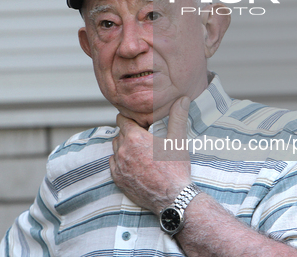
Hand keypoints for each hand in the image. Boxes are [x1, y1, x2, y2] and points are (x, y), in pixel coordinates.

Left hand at [110, 96, 191, 214]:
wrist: (173, 198)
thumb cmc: (176, 169)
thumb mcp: (178, 141)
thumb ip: (177, 117)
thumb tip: (182, 99)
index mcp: (134, 137)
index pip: (122, 119)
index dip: (132, 120)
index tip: (141, 124)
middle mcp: (123, 150)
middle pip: (120, 134)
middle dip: (129, 133)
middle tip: (144, 138)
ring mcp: (118, 166)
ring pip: (115, 149)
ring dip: (124, 147)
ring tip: (140, 151)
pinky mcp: (118, 180)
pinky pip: (113, 164)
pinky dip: (121, 161)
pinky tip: (134, 164)